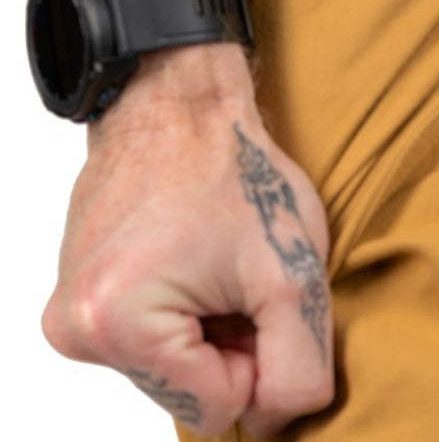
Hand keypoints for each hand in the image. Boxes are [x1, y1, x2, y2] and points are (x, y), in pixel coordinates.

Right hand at [41, 45, 333, 437]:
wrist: (183, 102)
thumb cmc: (238, 172)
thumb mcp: (294, 275)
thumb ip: (298, 371)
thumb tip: (271, 425)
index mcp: (114, 324)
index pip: (214, 410)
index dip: (258, 359)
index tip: (259, 295)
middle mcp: (72, 326)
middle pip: (185, 390)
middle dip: (230, 342)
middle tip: (241, 274)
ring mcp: (68, 308)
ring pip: (169, 364)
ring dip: (208, 326)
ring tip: (217, 260)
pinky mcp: (79, 290)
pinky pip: (146, 333)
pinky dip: (184, 309)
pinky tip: (195, 257)